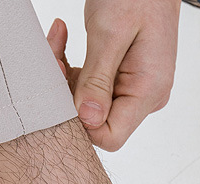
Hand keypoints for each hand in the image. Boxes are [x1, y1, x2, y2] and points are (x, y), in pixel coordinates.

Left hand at [46, 0, 181, 150]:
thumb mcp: (110, 33)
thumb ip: (98, 80)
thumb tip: (88, 120)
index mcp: (148, 91)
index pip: (111, 136)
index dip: (81, 122)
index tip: (61, 91)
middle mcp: (146, 96)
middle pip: (98, 120)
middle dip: (68, 95)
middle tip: (51, 58)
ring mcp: (136, 88)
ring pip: (91, 103)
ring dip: (66, 77)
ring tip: (55, 42)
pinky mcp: (124, 77)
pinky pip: (93, 86)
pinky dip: (73, 67)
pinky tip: (63, 39)